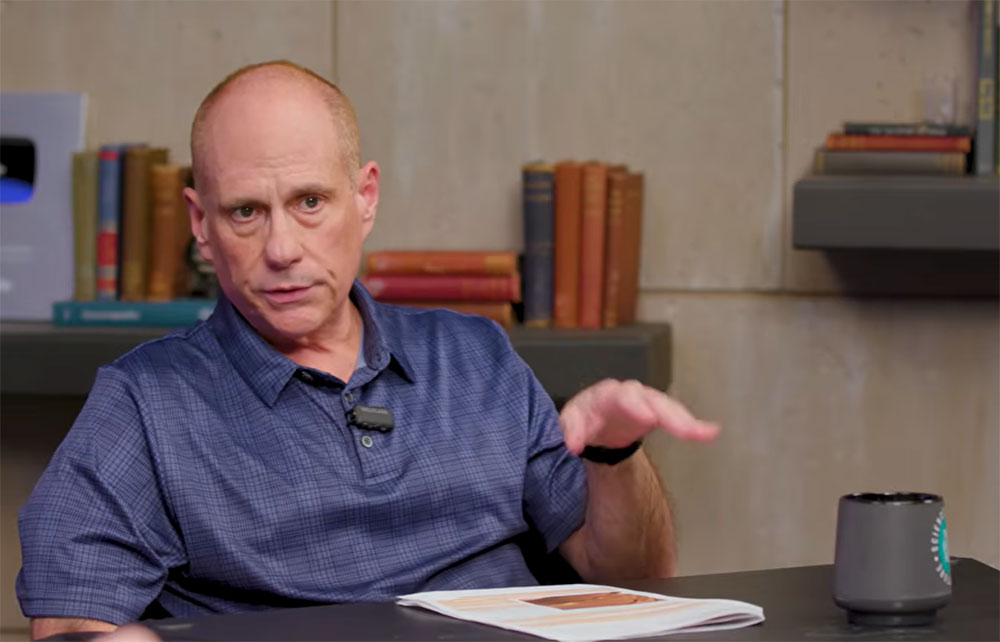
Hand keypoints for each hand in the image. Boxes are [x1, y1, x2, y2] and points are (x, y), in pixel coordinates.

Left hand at [559, 379, 718, 454]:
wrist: (600, 421)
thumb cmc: (587, 417)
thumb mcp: (573, 422)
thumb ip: (572, 431)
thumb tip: (573, 445)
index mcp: (607, 394)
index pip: (619, 395)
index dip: (633, 405)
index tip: (646, 416)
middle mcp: (631, 395)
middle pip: (650, 399)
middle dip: (666, 412)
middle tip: (682, 427)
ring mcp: (648, 404)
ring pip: (668, 409)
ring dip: (684, 421)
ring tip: (702, 433)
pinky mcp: (660, 414)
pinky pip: (678, 419)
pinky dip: (693, 426)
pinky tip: (710, 432)